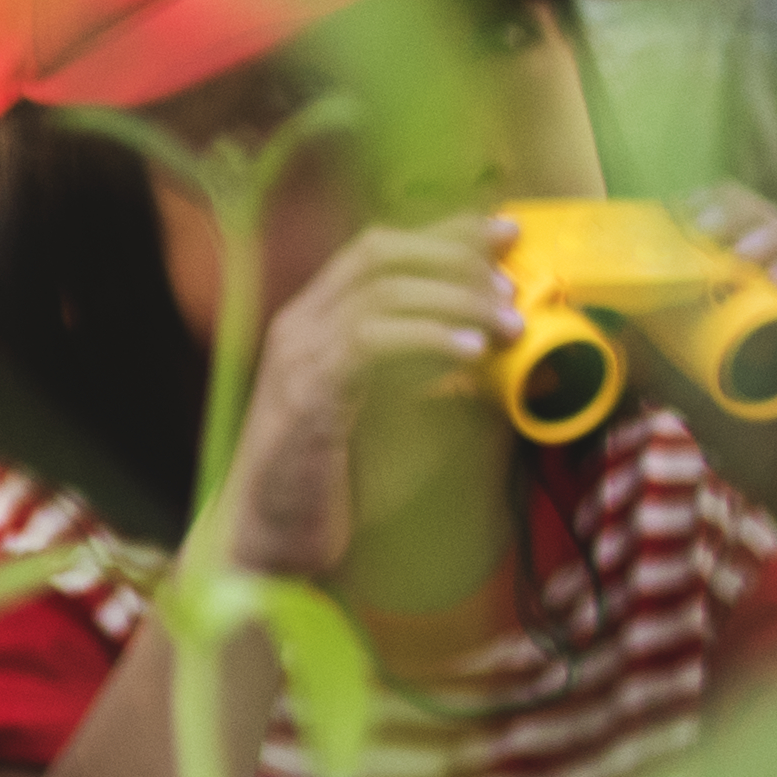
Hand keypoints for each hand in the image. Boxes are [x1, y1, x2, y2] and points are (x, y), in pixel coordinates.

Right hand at [198, 209, 515, 583]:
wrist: (265, 544)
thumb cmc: (329, 486)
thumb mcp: (387, 414)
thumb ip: (423, 374)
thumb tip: (488, 346)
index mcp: (314, 324)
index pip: (378, 249)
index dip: (445, 232)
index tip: (505, 233)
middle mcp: (298, 328)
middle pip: (377, 251)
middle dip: (454, 253)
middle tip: (511, 284)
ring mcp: (296, 358)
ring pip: (379, 288)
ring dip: (456, 297)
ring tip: (506, 324)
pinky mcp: (304, 395)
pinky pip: (369, 340)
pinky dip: (428, 338)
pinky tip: (469, 353)